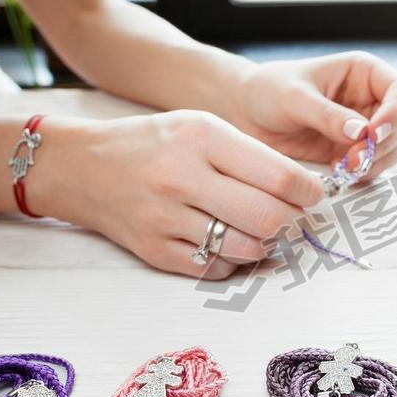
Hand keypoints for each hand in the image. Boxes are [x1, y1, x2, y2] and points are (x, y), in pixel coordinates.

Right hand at [31, 111, 323, 278]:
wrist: (82, 167)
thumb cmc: (155, 143)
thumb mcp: (202, 127)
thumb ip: (250, 154)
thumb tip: (301, 190)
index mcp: (202, 138)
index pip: (279, 175)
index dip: (308, 192)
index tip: (313, 195)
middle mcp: (183, 178)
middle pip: (268, 218)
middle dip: (292, 222)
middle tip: (293, 216)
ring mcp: (166, 219)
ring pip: (246, 249)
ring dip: (266, 244)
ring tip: (262, 230)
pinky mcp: (154, 252)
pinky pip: (216, 269)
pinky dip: (234, 260)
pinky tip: (231, 243)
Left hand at [229, 51, 396, 177]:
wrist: (245, 112)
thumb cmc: (268, 90)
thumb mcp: (294, 97)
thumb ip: (327, 115)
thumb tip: (361, 132)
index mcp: (363, 74)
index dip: (396, 114)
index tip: (374, 134)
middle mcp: (369, 101)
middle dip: (382, 146)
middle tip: (353, 158)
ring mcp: (362, 129)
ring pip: (392, 150)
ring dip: (376, 163)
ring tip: (344, 168)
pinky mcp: (350, 152)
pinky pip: (373, 167)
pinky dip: (363, 174)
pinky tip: (339, 173)